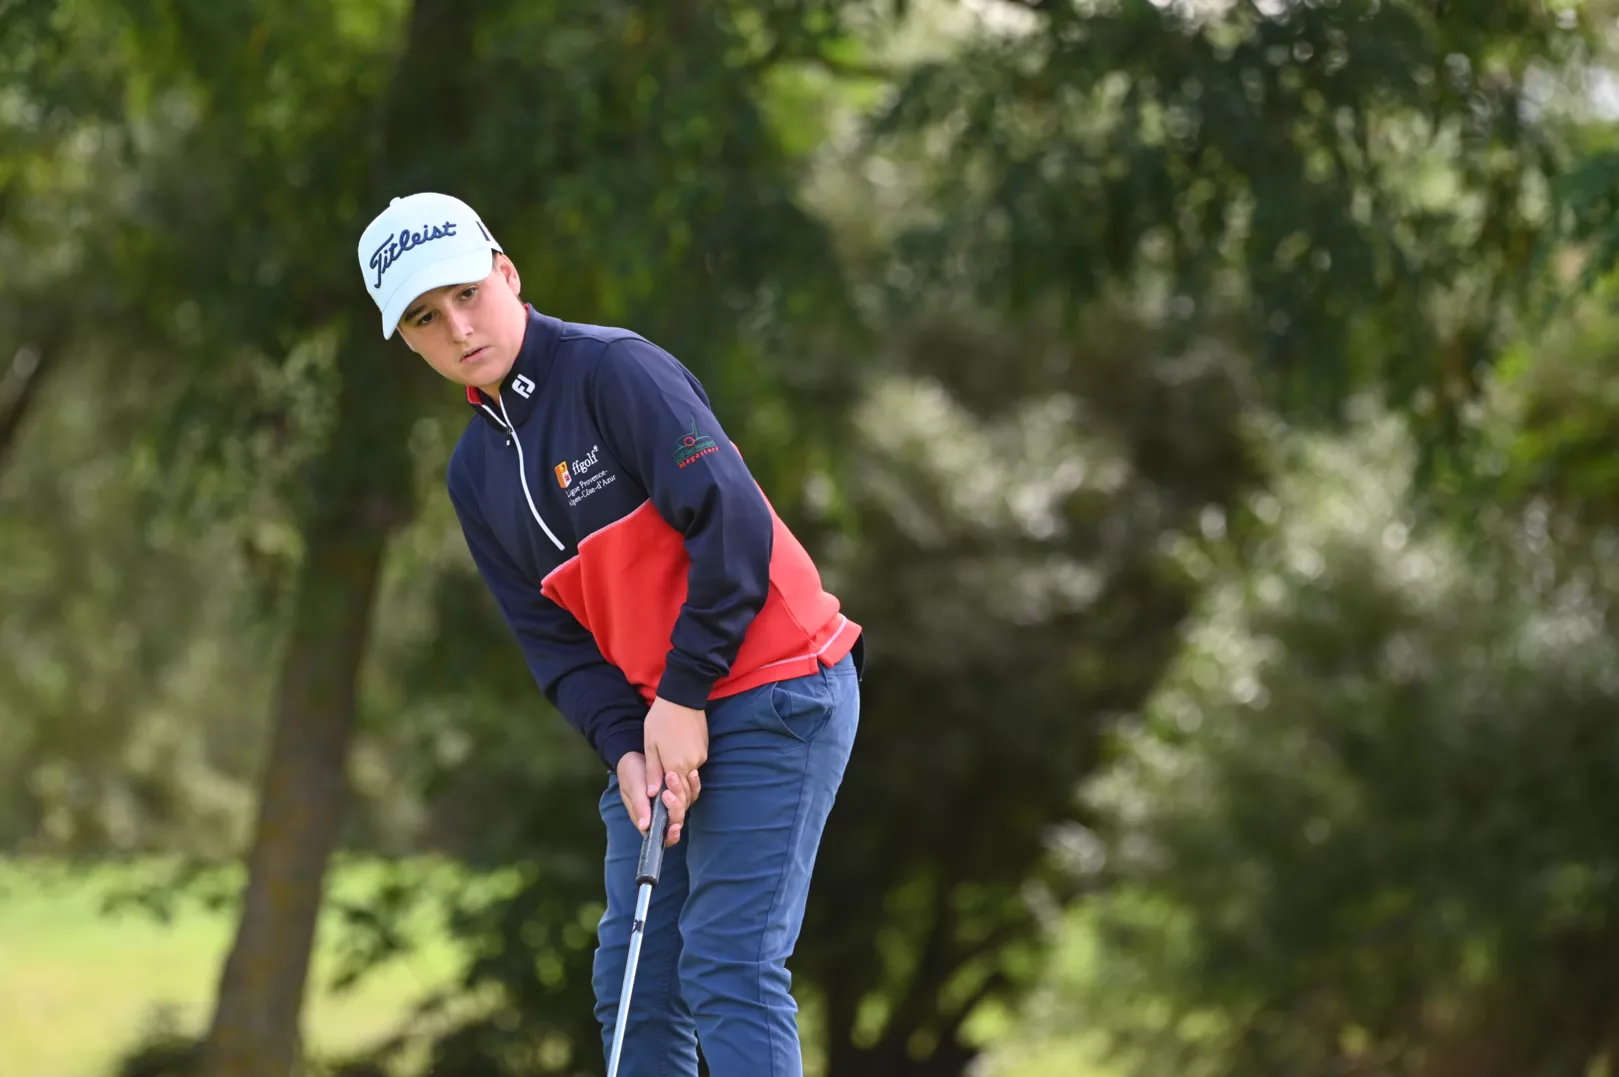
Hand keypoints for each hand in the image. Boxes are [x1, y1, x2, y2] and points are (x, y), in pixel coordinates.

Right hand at [616, 749, 697, 847]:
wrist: (636, 756)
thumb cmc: (630, 774)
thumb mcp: (632, 788)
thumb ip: (639, 806)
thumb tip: (644, 826)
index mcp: (648, 819)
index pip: (663, 836)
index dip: (671, 835)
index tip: (674, 826)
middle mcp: (663, 814)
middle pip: (677, 819)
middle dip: (675, 806)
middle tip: (666, 791)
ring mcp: (673, 802)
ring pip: (685, 804)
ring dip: (681, 791)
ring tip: (671, 775)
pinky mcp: (680, 791)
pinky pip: (692, 791)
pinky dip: (694, 783)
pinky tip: (693, 773)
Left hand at [642, 695, 707, 836]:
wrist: (682, 697)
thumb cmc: (661, 719)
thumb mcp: (650, 745)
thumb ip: (652, 771)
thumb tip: (652, 794)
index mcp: (676, 765)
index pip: (677, 795)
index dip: (672, 805)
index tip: (664, 810)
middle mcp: (692, 764)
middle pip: (687, 791)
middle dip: (678, 800)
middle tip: (667, 804)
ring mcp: (701, 756)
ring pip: (691, 779)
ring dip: (682, 784)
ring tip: (669, 784)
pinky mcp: (704, 749)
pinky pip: (695, 766)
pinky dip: (687, 770)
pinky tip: (677, 765)